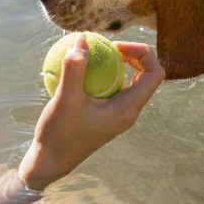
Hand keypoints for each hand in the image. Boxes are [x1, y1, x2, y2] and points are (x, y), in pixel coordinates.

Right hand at [18, 34, 164, 189]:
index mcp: (128, 109)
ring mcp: (117, 114)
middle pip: (145, 75)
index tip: (115, 46)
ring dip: (115, 64)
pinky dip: (101, 75)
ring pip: (128, 81)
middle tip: (107, 46)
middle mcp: (128, 111)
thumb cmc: (59, 135)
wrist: (49, 163)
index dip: (142, 53)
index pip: (155, 74)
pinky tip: (78, 69)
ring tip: (94, 54)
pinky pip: (111, 88)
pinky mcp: (105, 115)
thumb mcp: (65, 99)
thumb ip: (74, 68)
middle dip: (131, 55)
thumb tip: (82, 39)